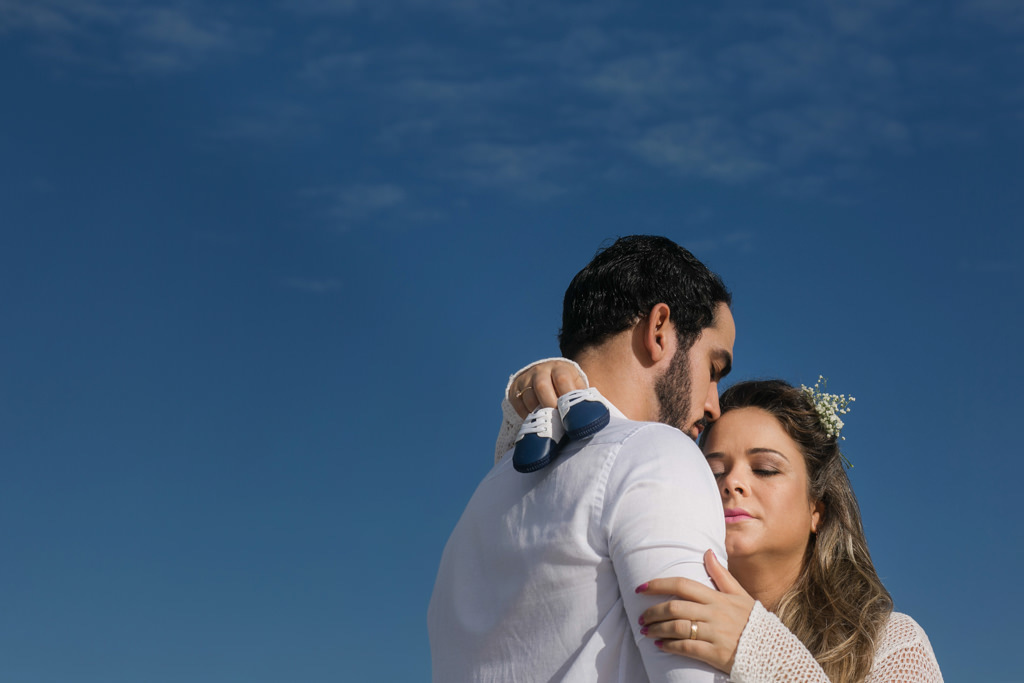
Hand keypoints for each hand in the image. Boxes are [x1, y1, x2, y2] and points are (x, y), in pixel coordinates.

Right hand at [508, 360, 586, 417]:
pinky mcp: (515, 389)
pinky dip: (526, 415)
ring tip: (548, 423)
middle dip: (550, 405)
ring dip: (538, 413)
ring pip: (529, 397)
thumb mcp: (576, 386)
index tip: (570, 412)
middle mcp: (541, 370)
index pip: (562, 379)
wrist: (545, 377)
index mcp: (561, 368)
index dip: (566, 396)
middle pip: (542, 386)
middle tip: (557, 421)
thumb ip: (582, 397)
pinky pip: (518, 404)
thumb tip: (593, 414)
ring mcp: (526, 379)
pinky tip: (536, 421)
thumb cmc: (567, 387)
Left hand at [636, 549, 754, 673]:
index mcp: (718, 598)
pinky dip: (669, 646)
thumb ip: (721, 575)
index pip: (683, 585)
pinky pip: (686, 647)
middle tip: (641, 616)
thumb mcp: (740, 595)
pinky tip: (660, 646)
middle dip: (653, 611)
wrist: (773, 652)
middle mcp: (714, 613)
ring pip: (677, 627)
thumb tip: (707, 551)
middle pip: (675, 607)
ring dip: (657, 629)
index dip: (659, 584)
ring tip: (646, 631)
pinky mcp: (715, 653)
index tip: (641, 587)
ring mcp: (715, 633)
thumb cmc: (754, 623)